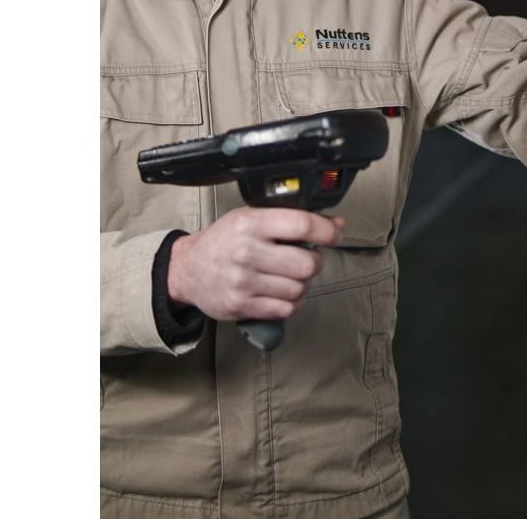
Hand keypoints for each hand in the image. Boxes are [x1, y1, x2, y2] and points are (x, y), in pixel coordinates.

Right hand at [167, 208, 344, 320]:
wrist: (188, 269)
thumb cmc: (226, 239)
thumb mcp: (254, 217)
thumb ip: (292, 218)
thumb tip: (337, 224)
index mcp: (251, 222)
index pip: (301, 225)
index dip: (328, 231)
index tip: (335, 234)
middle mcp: (246, 251)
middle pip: (306, 263)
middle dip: (315, 261)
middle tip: (307, 258)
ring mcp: (243, 282)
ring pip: (299, 289)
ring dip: (303, 283)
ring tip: (290, 275)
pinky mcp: (241, 306)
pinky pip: (285, 309)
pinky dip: (292, 302)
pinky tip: (283, 291)